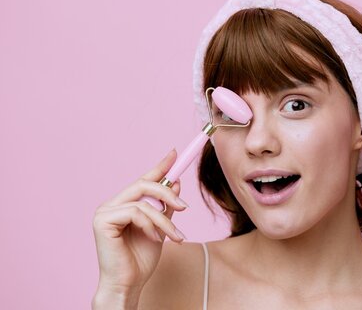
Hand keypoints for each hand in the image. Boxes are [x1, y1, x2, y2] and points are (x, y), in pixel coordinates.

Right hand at [92, 149, 187, 297]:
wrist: (129, 284)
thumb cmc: (141, 259)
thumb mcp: (161, 227)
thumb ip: (166, 206)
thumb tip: (176, 182)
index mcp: (124, 204)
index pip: (143, 180)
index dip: (160, 166)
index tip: (175, 153)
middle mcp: (112, 205)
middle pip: (143, 184)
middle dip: (167, 193)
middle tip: (184, 207)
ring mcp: (104, 212)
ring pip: (143, 202)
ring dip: (165, 219)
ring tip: (176, 236)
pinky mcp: (102, 221)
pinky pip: (136, 213)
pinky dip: (151, 225)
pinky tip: (156, 238)